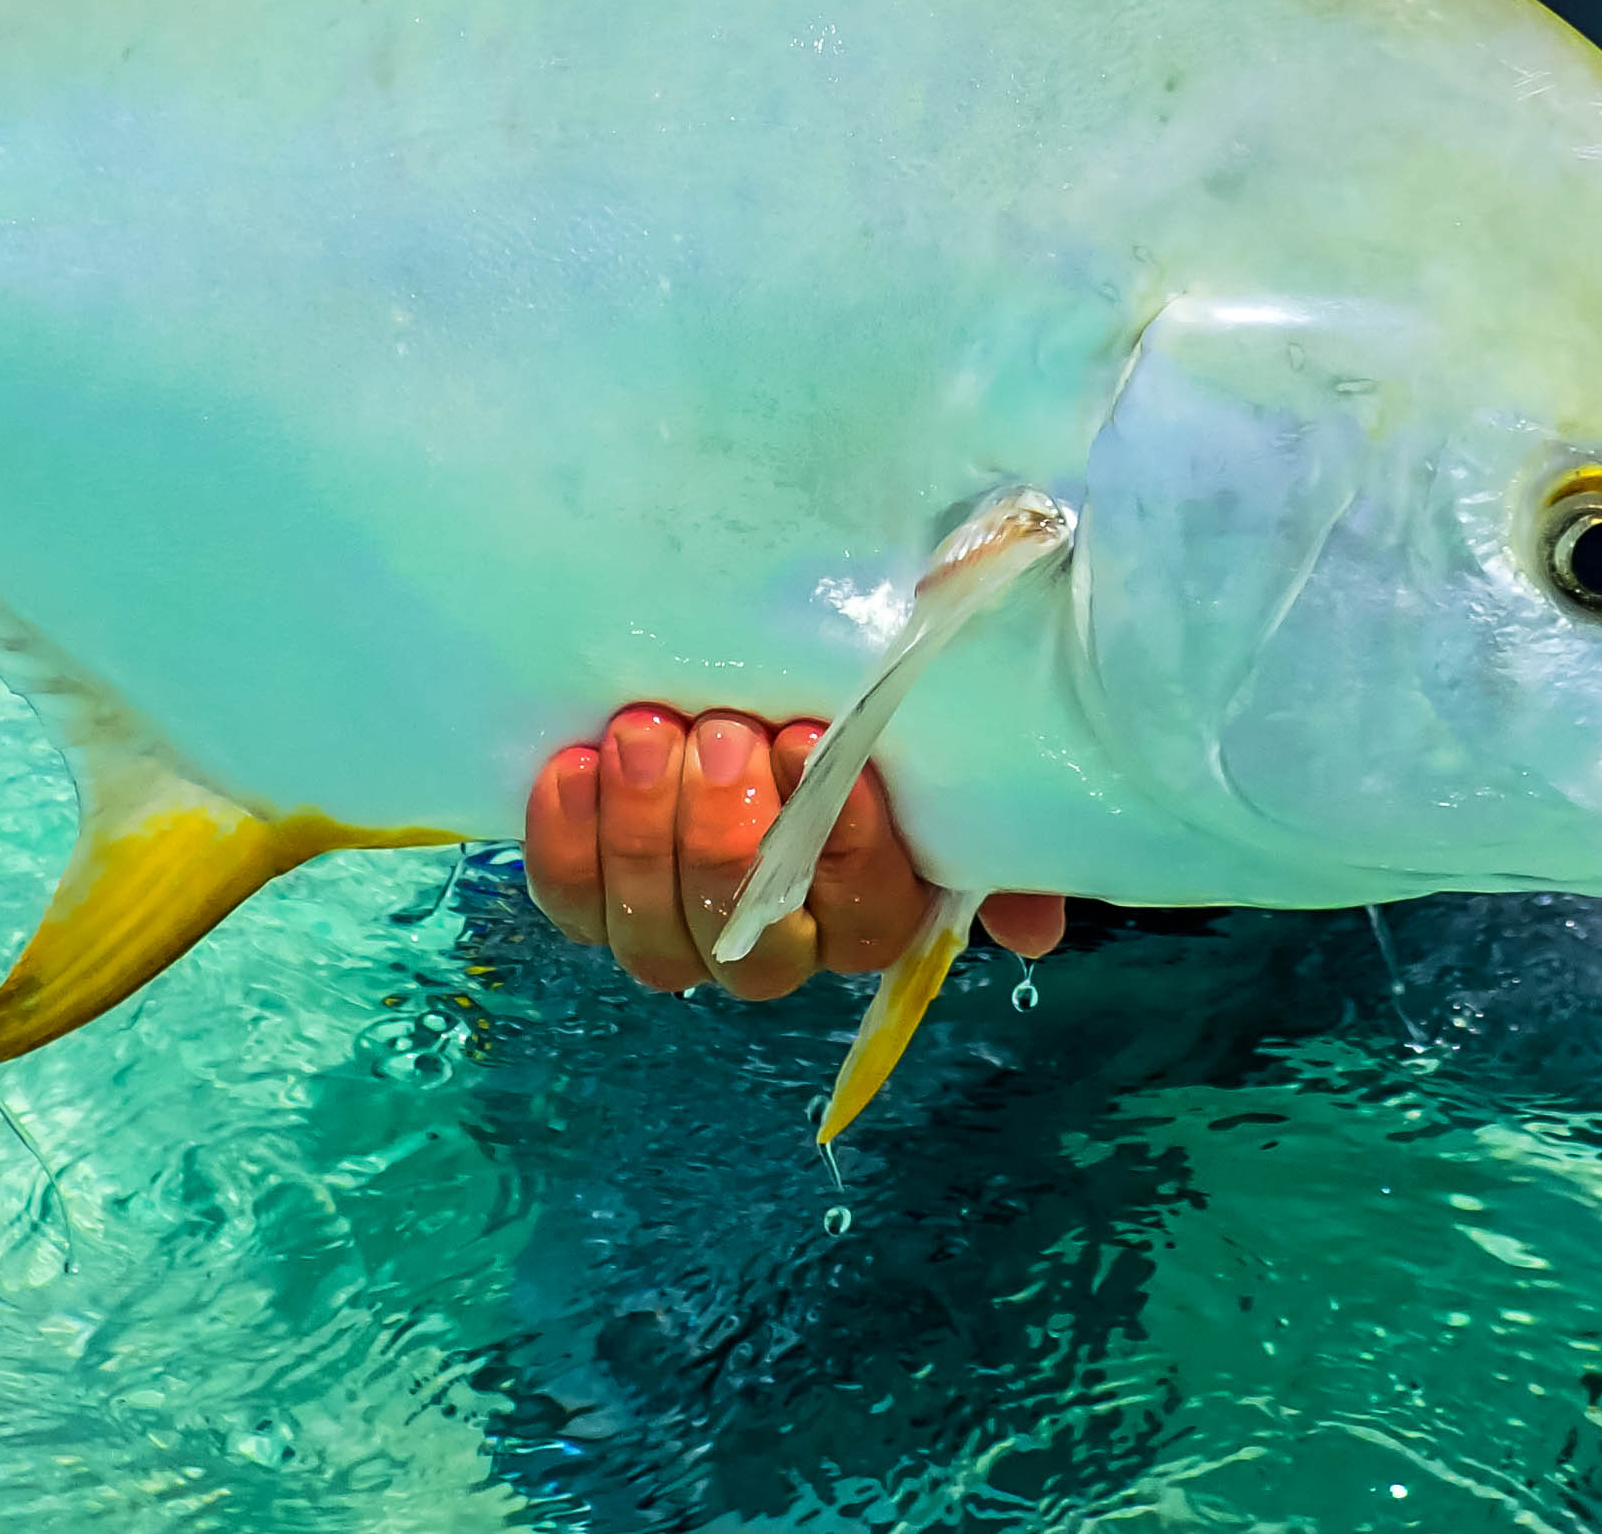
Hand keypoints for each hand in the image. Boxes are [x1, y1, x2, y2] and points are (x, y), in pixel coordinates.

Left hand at [518, 703, 1065, 999]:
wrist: (718, 656)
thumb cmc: (836, 693)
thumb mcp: (923, 737)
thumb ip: (977, 814)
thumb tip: (1033, 931)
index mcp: (866, 905)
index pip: (868, 918)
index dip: (843, 845)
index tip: (817, 742)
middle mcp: (774, 940)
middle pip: (754, 945)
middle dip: (733, 835)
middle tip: (723, 731)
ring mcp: (678, 925)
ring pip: (659, 936)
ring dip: (648, 831)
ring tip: (644, 731)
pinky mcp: (595, 893)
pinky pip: (573, 901)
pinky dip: (568, 840)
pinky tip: (575, 764)